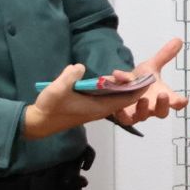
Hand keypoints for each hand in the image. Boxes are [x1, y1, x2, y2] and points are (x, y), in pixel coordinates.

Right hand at [22, 63, 150, 140]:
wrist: (40, 122)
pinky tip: (113, 79)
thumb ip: (69, 78)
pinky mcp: (90, 106)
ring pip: (116, 97)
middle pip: (125, 97)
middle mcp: (101, 109)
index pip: (126, 99)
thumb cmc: (49, 108)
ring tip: (132, 72)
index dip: (139, 88)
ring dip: (124, 87)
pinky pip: (108, 97)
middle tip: (145, 72)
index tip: (150, 77)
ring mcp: (96, 108)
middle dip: (135, 86)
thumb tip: (80, 67)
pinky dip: (113, 89)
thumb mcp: (57, 90)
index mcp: (99, 107)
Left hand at [110, 39, 189, 127]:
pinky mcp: (125, 116)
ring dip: (144, 109)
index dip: (180, 102)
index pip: (177, 103)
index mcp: (163, 96)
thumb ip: (164, 56)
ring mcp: (140, 113)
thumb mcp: (152, 66)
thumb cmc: (141, 80)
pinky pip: (125, 119)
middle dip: (163, 105)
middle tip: (163, 95)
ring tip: (142, 99)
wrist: (122, 87)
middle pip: (162, 112)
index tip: (183, 99)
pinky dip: (122, 114)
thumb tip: (179, 40)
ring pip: (144, 116)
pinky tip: (119, 107)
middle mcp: (154, 107)